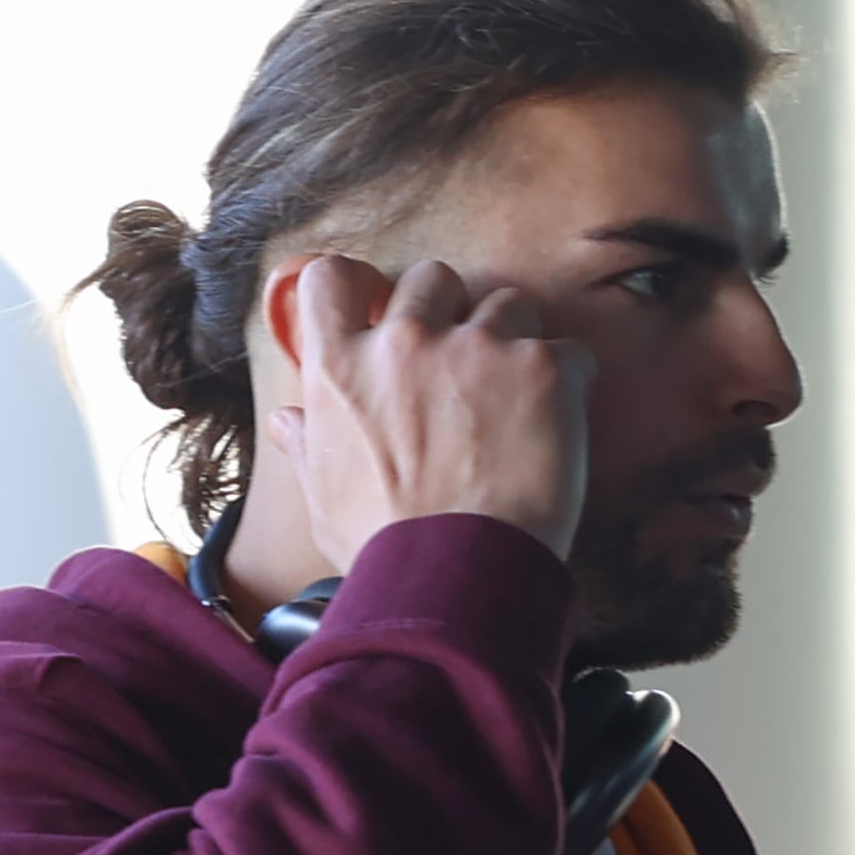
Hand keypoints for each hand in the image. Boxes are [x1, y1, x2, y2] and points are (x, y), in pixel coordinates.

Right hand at [268, 255, 590, 566]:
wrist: (452, 576)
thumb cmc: (380, 546)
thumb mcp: (322, 496)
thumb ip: (308, 444)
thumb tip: (289, 420)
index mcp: (339, 370)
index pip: (329, 279)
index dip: (355, 284)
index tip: (373, 306)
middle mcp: (403, 342)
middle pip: (431, 278)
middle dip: (447, 309)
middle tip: (456, 364)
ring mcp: (476, 348)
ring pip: (507, 304)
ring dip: (510, 341)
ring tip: (510, 402)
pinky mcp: (543, 367)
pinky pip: (565, 352)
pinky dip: (563, 383)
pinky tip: (549, 429)